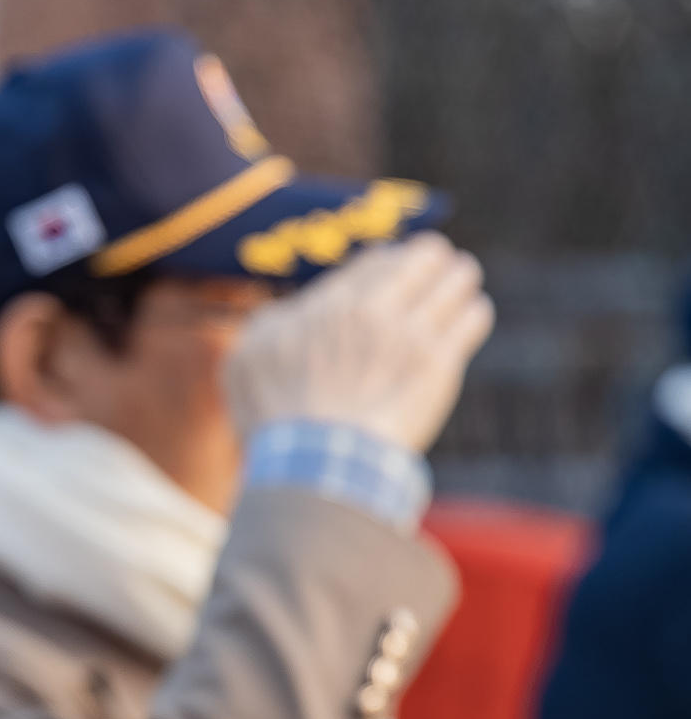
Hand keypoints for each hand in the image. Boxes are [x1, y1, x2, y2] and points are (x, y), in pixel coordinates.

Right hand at [222, 232, 493, 453]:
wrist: (317, 461)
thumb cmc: (275, 415)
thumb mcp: (246, 358)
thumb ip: (273, 322)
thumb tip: (297, 310)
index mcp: (329, 305)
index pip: (376, 261)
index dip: (389, 259)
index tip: (396, 262)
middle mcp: (374, 310)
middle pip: (421, 260)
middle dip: (430, 257)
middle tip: (439, 260)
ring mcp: (411, 336)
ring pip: (454, 282)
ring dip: (458, 277)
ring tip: (462, 277)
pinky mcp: (440, 365)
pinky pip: (472, 319)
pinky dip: (473, 311)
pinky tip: (472, 312)